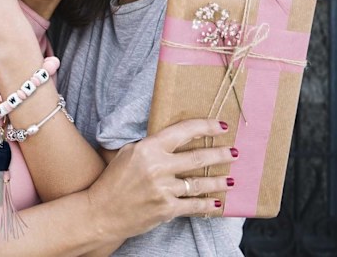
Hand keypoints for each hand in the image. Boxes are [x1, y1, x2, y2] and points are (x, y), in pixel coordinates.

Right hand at [87, 119, 236, 239]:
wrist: (102, 212)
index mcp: (149, 148)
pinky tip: (218, 202)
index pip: (183, 132)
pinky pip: (193, 206)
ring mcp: (163, 190)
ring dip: (219, 180)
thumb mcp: (128, 152)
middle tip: (234, 152)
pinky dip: (208, 204)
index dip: (205, 127)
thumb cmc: (113, 180)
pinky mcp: (166, 210)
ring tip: (231, 177)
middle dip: (220, 154)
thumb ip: (152, 145)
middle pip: (198, 158)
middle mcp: (158, 167)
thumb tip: (176, 139)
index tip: (220, 125)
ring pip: (199, 183)